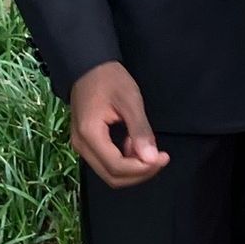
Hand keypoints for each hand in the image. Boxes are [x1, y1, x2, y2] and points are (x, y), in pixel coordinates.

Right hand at [68, 60, 168, 188]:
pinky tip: (133, 144)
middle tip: (159, 158)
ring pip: (109, 173)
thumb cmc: (109, 79)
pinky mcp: (86, 144)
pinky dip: (124, 161)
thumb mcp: (130, 101)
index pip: (116, 167)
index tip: (163, 157)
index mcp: (90, 135)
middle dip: (139, 173)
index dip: (142, 168)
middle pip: (112, 176)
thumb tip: (151, 159)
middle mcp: (81, 146)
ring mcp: (81, 146)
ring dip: (132, 168)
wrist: (88, 66)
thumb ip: (140, 131)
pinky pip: (106, 163)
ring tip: (146, 147)